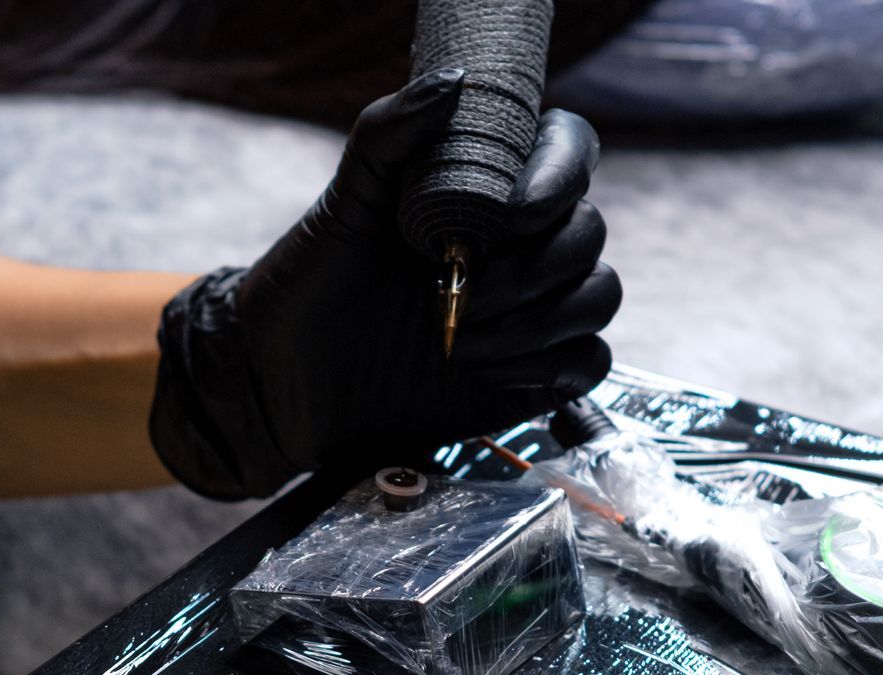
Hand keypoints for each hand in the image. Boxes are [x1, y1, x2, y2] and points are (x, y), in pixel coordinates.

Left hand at [151, 69, 620, 498]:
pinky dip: (548, 362)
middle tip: (463, 290)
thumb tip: (455, 81)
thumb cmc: (310, 290)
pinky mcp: (532, 378)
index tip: (514, 210)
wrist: (284, 385)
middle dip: (533, 265)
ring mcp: (529, 314)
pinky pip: (589, 362)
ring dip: (539, 317)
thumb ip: (389, 135)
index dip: (560, 175)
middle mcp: (516, 248)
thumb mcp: (342, 206)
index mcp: (484, 195)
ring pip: (598, 295)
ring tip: (461, 337)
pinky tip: (482, 366)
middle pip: (588, 231)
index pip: (567, 154)